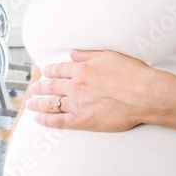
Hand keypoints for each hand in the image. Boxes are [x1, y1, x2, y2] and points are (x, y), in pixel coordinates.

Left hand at [27, 49, 161, 131]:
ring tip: (30, 104)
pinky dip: (47, 120)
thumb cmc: (133, 74)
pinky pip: (60, 121)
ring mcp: (79, 104)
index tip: (44, 72)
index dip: (50, 71)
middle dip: (40, 87)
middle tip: (32, 89)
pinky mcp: (84, 120)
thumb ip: (88, 55)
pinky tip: (39, 119)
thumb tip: (72, 53)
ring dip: (38, 103)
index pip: (60, 69)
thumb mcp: (109, 56)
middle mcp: (76, 85)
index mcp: (82, 69)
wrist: (145, 94)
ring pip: (52, 103)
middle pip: (52, 86)